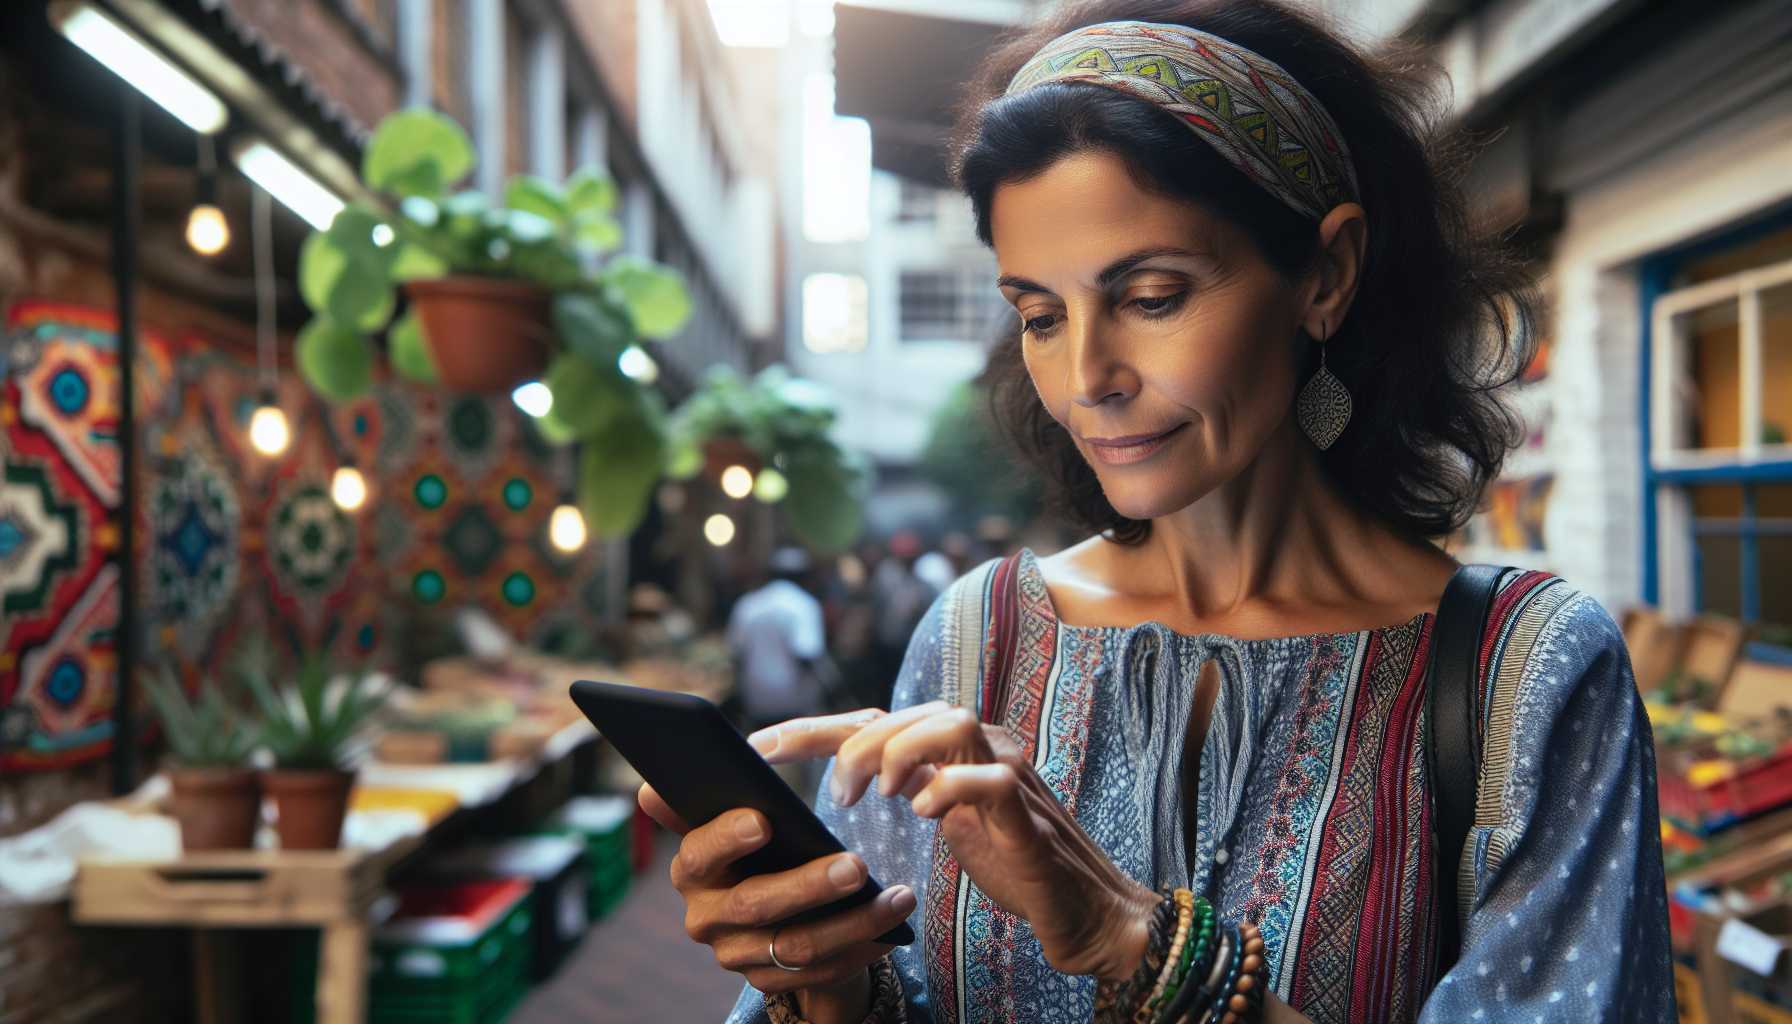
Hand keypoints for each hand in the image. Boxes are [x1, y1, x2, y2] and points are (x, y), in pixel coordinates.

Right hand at [638, 784, 917, 1021]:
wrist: (788, 906)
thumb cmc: (774, 838)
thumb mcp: (756, 808)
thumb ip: (731, 785)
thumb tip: (700, 770)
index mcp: (694, 866)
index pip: (699, 852)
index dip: (726, 837)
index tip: (763, 819)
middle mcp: (706, 916)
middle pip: (754, 904)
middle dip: (808, 885)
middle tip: (856, 865)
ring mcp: (738, 954)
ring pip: (797, 946)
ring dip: (853, 923)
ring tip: (899, 897)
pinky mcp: (771, 982)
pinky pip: (821, 974)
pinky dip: (861, 949)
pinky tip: (894, 929)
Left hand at [751, 703, 1158, 980]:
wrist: (1086, 910)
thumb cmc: (1016, 865)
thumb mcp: (951, 819)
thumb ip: (913, 787)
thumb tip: (847, 776)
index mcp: (960, 747)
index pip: (881, 718)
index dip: (816, 726)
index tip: (759, 745)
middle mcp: (986, 747)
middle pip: (910, 711)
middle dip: (856, 742)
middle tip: (836, 794)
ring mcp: (1011, 773)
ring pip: (952, 722)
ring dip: (902, 751)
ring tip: (879, 795)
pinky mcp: (1030, 815)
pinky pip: (992, 781)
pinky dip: (952, 788)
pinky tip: (925, 813)